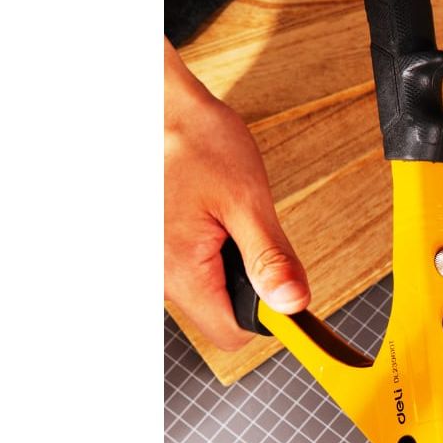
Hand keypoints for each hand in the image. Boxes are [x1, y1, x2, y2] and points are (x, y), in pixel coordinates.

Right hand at [165, 39, 308, 349]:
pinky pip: (188, 269)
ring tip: (223, 215)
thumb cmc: (196, 143)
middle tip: (249, 232)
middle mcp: (156, 277)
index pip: (232, 334)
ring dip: (226, 264)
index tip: (286, 286)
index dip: (268, 318)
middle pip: (218, 314)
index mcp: (180, 272)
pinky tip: (206, 214)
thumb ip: (270, 257)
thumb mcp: (247, 199)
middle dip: (247, 284)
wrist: (154, 108)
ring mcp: (149, 264)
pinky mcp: (151, 250)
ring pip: (204, 291)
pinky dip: (207, 250)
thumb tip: (293, 304)